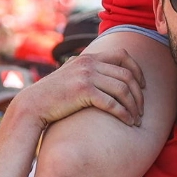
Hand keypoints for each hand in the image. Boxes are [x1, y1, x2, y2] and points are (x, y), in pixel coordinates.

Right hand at [16, 48, 144, 127]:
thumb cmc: (53, 94)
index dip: (137, 70)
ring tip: (136, 119)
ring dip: (133, 106)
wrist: (33, 104)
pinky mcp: (83, 91)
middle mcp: (89, 63)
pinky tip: (127, 122)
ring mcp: (86, 76)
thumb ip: (87, 70)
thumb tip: (104, 72)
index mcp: (88, 57)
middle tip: (141, 110)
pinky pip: (112, 103)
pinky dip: (124, 114)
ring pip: (122, 89)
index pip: (122, 55)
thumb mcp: (71, 74)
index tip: (142, 86)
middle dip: (138, 94)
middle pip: (127, 75)